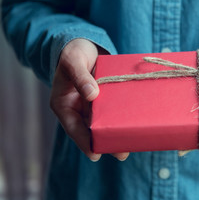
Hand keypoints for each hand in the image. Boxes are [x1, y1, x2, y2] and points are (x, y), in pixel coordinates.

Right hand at [50, 38, 128, 161]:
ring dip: (115, 132)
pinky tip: (133, 123)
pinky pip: (112, 111)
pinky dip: (120, 117)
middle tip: (122, 153)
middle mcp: (78, 109)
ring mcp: (91, 106)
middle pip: (90, 130)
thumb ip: (81, 77)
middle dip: (105, 142)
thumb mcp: (73, 62)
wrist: (83, 46)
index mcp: (63, 104)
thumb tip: (92, 95)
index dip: (83, 141)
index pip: (73, 127)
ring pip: (103, 123)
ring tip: (132, 143)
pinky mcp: (104, 100)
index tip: (95, 153)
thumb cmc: (73, 53)